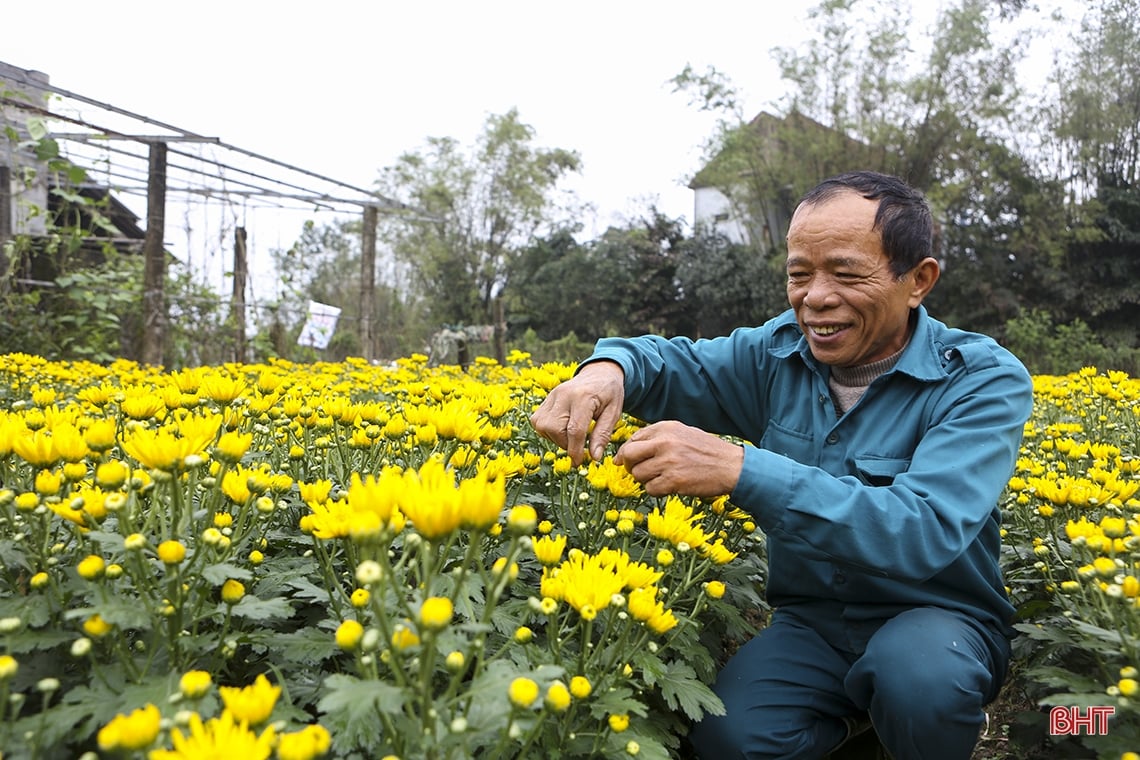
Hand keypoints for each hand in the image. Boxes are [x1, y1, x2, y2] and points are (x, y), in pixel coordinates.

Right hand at [529, 361, 625, 465]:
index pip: (574, 430)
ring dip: (555, 438)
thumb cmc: (609, 394)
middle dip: (565, 443)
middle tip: (579, 444)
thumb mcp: (614, 413)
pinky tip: (562, 428)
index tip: (579, 462)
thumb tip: (593, 457)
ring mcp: (552, 395)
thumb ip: (603, 435)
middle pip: (555, 429)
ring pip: (543, 426)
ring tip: (571, 435)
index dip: (575, 451)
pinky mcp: (546, 399)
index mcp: (584, 397)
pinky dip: (548, 430)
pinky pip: (538, 421)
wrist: (600, 373)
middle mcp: (563, 394)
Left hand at [613, 420, 742, 497]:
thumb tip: (623, 454)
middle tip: (639, 470)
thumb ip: (656, 438)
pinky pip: (650, 489)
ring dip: (646, 480)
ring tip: (662, 477)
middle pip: (629, 455)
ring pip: (638, 474)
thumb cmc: (707, 451)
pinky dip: (657, 490)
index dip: (626, 452)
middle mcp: (664, 442)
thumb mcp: (682, 433)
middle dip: (629, 465)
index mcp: (666, 428)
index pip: (633, 439)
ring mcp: (668, 462)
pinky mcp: (674, 481)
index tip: (624, 461)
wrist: (731, 466)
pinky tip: (670, 486)